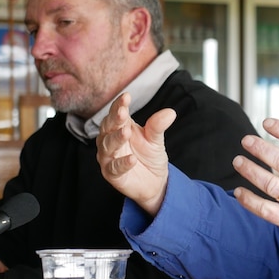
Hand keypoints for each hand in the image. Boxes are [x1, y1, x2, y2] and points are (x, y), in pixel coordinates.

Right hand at [97, 92, 175, 215]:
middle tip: (123, 112)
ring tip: (127, 133)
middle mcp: (110, 140)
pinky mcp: (111, 174)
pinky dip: (122, 163)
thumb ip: (158, 126)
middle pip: (108, 127)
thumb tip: (170, 112)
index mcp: (120, 127)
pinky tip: (132, 159)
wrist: (154, 181)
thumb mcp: (155, 139)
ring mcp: (109, 157)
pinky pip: (115, 168)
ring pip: (108, 146)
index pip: (116, 113)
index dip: (119, 105)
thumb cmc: (150, 156)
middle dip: (115, 119)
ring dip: (116, 139)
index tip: (126, 96)